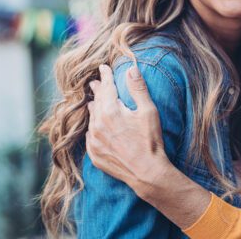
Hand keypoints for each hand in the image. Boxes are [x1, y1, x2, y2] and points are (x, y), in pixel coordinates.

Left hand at [86, 64, 169, 196]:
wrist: (146, 172)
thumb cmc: (150, 140)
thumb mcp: (148, 111)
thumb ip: (138, 89)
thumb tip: (131, 69)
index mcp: (110, 111)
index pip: (106, 87)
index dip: (106, 76)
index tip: (103, 67)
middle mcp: (97, 124)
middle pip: (96, 101)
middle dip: (97, 90)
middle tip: (95, 82)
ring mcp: (94, 141)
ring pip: (91, 118)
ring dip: (94, 108)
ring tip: (94, 102)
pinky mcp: (94, 154)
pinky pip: (90, 136)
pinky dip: (94, 127)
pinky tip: (97, 127)